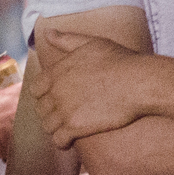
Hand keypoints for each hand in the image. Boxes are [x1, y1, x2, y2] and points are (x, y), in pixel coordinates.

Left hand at [31, 27, 146, 146]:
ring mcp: (64, 111)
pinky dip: (62, 142)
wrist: (137, 82)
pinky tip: (71, 140)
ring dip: (56, 128)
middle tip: (64, 115)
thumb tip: (48, 32)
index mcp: (56, 72)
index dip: (44, 95)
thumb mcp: (91, 43)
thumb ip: (66, 40)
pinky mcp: (75, 128)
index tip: (56, 98)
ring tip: (68, 128)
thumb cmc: (118, 60)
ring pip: (47, 126)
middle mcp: (56, 91)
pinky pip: (58, 140)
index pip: (35, 90)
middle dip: (50, 112)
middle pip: (41, 109)